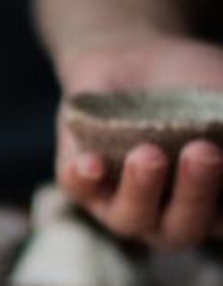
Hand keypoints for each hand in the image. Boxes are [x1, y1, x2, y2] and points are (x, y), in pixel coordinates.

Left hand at [57, 32, 222, 248]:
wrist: (133, 57)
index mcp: (214, 208)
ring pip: (129, 218)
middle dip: (196, 193)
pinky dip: (84, 180)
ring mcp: (119, 201)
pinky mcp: (77, 178)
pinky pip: (76, 191)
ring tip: (150, 154)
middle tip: (204, 152)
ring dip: (143, 189)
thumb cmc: (198, 85)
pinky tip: (91, 163)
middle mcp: (167, 215)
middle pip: (181, 228)